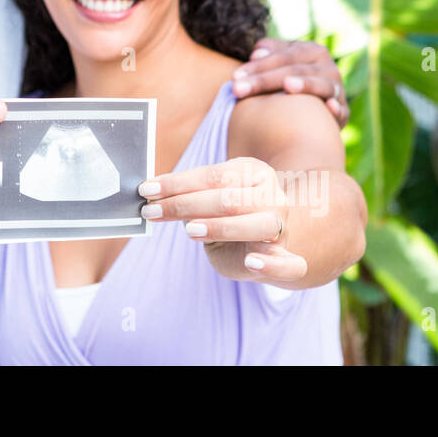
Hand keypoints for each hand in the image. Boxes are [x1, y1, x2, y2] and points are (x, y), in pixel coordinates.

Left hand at [138, 158, 307, 284]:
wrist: (263, 244)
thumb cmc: (226, 215)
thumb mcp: (209, 197)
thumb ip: (188, 193)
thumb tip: (150, 190)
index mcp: (254, 172)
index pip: (214, 175)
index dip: (178, 183)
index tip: (147, 189)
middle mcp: (272, 196)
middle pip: (229, 198)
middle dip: (186, 205)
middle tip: (152, 210)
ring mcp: (281, 227)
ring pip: (256, 224)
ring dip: (220, 227)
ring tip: (190, 231)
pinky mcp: (285, 258)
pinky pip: (289, 264)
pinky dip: (272, 263)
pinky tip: (251, 262)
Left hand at [232, 37, 348, 127]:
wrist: (313, 111)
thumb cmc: (286, 82)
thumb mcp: (277, 65)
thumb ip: (267, 55)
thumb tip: (257, 53)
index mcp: (310, 51)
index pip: (282, 55)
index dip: (258, 65)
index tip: (234, 77)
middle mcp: (326, 66)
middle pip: (294, 69)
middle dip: (265, 80)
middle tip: (238, 90)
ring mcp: (337, 88)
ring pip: (319, 85)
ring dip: (305, 85)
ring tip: (288, 86)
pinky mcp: (342, 112)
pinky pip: (340, 110)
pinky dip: (336, 108)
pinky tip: (329, 107)